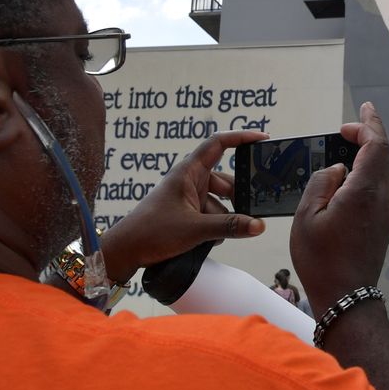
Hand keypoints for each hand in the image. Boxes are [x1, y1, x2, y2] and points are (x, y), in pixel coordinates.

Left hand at [99, 130, 266, 284]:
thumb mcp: (195, 229)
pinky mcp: (187, 213)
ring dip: (224, 218)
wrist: (126, 251)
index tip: (262, 139)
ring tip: (217, 234)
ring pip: (219, 201)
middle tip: (249, 212)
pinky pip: (211, 214)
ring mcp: (188, 197)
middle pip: (225, 180)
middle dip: (237, 197)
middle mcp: (189, 180)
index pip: (219, 144)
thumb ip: (229, 226)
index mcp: (188, 171)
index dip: (241, 138)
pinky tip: (208, 240)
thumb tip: (258, 225)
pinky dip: (215, 226)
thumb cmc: (152, 231)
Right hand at [291, 102, 388, 308]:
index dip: (370, 124)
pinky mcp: (382, 225)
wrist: (347, 298)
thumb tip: (337, 169)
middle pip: (383, 156)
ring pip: (382, 173)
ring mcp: (385, 213)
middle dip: (368, 136)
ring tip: (345, 150)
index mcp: (364, 190)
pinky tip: (348, 179)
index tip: (363, 109)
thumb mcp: (307, 217)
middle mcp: (382, 198)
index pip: (376, 145)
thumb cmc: (321, 260)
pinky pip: (378, 189)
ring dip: (367, 156)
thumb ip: (322, 183)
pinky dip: (367, 174)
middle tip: (348, 128)